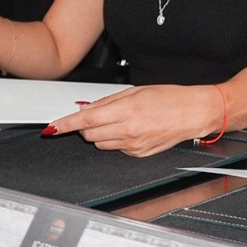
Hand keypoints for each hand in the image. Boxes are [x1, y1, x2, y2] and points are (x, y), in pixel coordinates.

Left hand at [42, 85, 212, 156]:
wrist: (193, 114)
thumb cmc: (170, 98)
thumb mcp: (136, 91)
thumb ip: (107, 102)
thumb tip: (86, 108)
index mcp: (126, 111)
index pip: (86, 120)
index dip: (65, 125)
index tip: (52, 128)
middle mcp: (128, 131)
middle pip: (89, 133)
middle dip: (87, 125)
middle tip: (99, 114)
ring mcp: (133, 145)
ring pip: (100, 143)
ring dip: (101, 133)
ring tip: (120, 120)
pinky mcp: (138, 154)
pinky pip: (116, 148)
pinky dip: (116, 140)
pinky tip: (131, 129)